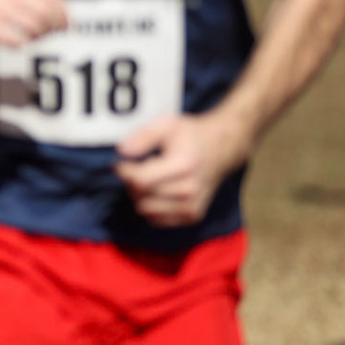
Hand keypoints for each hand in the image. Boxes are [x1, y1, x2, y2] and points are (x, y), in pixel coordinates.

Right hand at [0, 0, 74, 47]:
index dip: (63, 9)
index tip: (65, 22)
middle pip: (45, 9)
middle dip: (54, 25)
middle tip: (54, 33)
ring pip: (32, 25)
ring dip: (39, 36)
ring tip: (34, 37)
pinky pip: (15, 38)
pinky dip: (22, 43)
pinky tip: (18, 41)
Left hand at [114, 111, 248, 227]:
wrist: (222, 148)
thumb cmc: (191, 135)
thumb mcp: (167, 125)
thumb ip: (143, 136)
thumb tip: (122, 151)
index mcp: (183, 165)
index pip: (140, 180)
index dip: (124, 171)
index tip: (122, 163)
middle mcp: (189, 189)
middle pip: (141, 196)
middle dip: (131, 183)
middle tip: (138, 169)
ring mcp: (192, 206)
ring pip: (146, 210)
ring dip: (140, 196)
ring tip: (150, 180)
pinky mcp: (192, 216)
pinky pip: (156, 220)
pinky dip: (151, 207)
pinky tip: (159, 191)